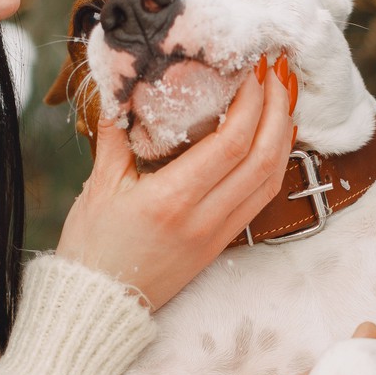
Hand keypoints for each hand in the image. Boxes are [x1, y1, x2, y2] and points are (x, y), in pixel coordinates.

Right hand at [56, 59, 296, 310]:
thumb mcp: (99, 185)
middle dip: (277, 108)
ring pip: (270, 178)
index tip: (252, 69)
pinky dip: (274, 164)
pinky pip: (260, 198)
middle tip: (276, 71)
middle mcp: (203, 217)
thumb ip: (117, 134)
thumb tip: (123, 87)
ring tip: (282, 97)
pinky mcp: (221, 243)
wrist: (99, 305)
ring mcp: (217, 233)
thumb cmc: (92, 247)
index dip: (250, 101)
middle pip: (262, 156)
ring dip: (283, 134)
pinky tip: (274, 139)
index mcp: (172, 199)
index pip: (230, 142)